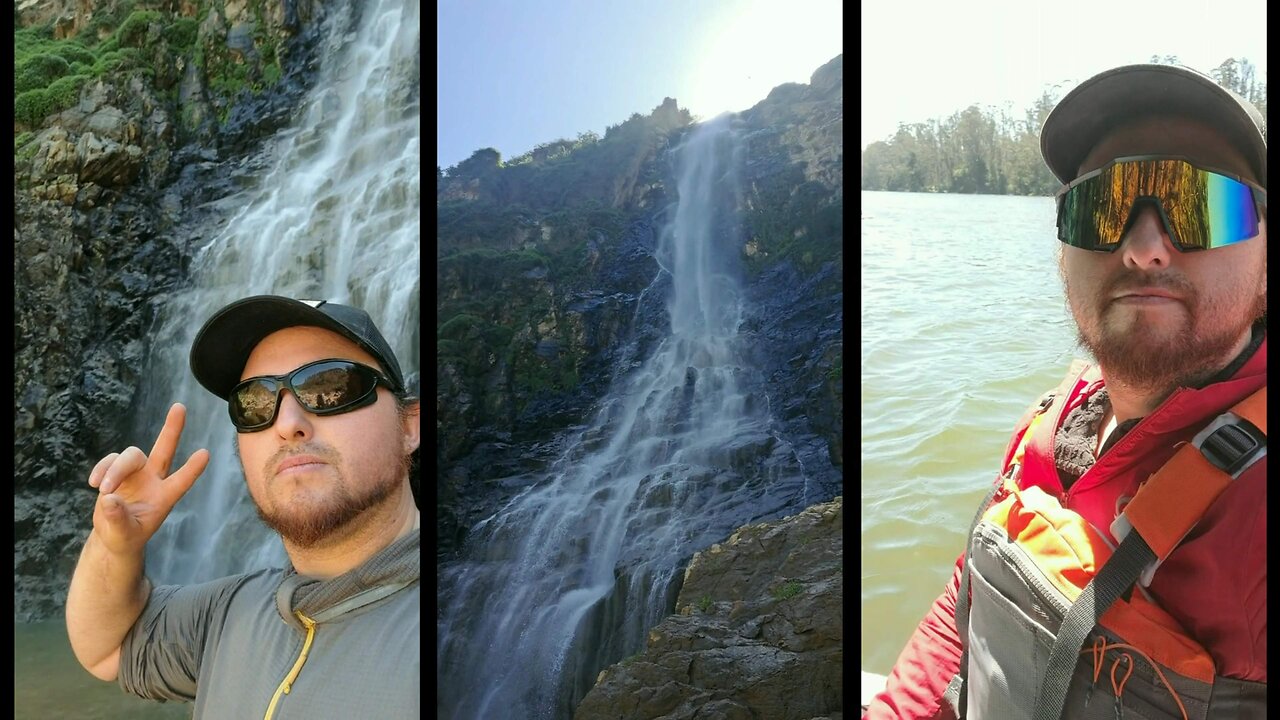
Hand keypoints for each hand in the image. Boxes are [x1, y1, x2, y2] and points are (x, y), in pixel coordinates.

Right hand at [87, 403, 209, 555]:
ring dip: (116, 469)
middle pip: (165, 449)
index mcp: (164, 497)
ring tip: (104, 489)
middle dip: (172, 428)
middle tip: (180, 406)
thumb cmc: (126, 536)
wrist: (113, 534)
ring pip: (131, 455)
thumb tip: (110, 498)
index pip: (181, 481)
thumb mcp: (123, 534)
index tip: (205, 454)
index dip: (192, 469)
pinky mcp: (118, 471)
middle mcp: (154, 480)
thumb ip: (118, 518)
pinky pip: (111, 460)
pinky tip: (95, 483)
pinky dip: (102, 469)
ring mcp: (136, 473)